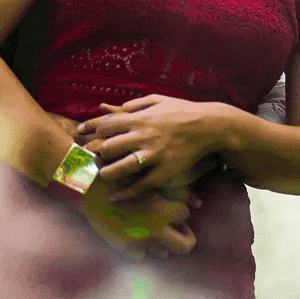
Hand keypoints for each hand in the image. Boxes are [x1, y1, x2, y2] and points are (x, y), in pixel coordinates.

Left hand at [77, 95, 216, 201]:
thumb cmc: (182, 111)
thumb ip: (134, 104)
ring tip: (103, 175)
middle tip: (96, 158)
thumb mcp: (158, 100)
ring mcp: (154, 156)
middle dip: (99, 153)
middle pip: (109, 147)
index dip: (94, 132)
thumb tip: (111, 108)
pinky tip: (115, 199)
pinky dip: (125, 195)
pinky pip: (140, 187)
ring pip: (121, 168)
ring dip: (107, 173)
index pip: (106, 126)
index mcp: (140, 119)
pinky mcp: (164, 173)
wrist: (209, 127)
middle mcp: (144, 137)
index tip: (90, 137)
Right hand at [81, 176, 198, 260]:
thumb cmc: (118, 175)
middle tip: (179, 230)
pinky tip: (135, 236)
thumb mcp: (147, 178)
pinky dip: (140, 248)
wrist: (88, 186)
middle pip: (184, 246)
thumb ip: (173, 190)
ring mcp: (139, 241)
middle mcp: (155, 229)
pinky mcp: (122, 247)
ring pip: (162, 253)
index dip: (180, 210)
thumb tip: (197, 202)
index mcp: (163, 209)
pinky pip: (139, 256)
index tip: (175, 207)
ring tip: (152, 230)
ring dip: (161, 243)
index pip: (185, 214)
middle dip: (186, 238)